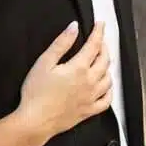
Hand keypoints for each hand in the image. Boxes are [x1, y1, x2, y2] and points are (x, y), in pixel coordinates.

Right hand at [17, 22, 111, 141]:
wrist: (35, 121)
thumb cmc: (36, 93)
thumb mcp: (44, 63)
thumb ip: (61, 44)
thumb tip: (73, 28)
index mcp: (78, 68)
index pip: (94, 45)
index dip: (98, 32)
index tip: (100, 24)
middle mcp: (89, 82)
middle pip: (104, 60)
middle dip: (104, 47)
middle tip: (100, 40)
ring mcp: (91, 97)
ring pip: (108, 78)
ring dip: (107, 66)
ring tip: (102, 60)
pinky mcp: (89, 111)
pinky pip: (107, 100)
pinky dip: (109, 90)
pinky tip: (106, 86)